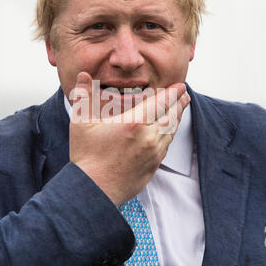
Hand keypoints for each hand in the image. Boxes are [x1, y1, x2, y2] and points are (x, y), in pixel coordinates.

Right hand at [69, 72, 190, 205]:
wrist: (93, 190)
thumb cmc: (86, 157)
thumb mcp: (81, 123)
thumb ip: (85, 96)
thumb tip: (84, 75)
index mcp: (134, 123)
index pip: (161, 102)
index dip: (172, 93)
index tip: (179, 86)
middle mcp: (148, 137)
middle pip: (171, 116)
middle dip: (179, 103)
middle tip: (185, 94)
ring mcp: (153, 153)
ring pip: (171, 131)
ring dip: (177, 118)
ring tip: (180, 109)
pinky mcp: (153, 166)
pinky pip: (166, 146)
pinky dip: (170, 134)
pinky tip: (168, 131)